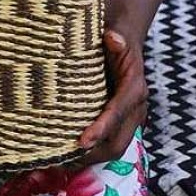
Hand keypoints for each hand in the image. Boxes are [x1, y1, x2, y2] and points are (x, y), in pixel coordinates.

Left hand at [77, 29, 147, 163]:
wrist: (123, 39)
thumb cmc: (115, 36)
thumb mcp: (116, 33)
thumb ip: (115, 37)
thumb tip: (111, 37)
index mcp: (134, 88)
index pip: (119, 113)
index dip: (102, 128)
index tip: (82, 141)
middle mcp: (134, 109)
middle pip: (118, 143)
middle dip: (93, 154)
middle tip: (64, 159)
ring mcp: (127, 119)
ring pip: (112, 149)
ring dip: (89, 159)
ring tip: (61, 162)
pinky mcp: (117, 124)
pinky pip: (106, 145)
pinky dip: (89, 153)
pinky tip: (66, 156)